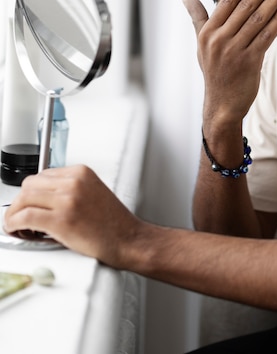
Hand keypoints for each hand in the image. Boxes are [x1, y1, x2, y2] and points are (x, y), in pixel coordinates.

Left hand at [3, 165, 141, 267]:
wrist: (128, 239)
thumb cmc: (113, 222)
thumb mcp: (92, 192)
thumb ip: (69, 189)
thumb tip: (42, 198)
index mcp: (81, 172)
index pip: (42, 175)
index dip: (31, 193)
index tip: (28, 204)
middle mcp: (73, 182)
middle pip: (30, 185)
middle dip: (20, 202)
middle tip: (19, 216)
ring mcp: (67, 199)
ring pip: (24, 199)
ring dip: (14, 213)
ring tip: (17, 225)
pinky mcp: (61, 219)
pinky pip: (25, 217)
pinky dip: (14, 223)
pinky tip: (17, 229)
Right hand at [183, 0, 276, 126]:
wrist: (222, 104)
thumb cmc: (213, 70)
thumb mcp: (201, 43)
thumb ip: (197, 18)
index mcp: (208, 32)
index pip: (227, 1)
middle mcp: (220, 39)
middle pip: (245, 5)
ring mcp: (235, 50)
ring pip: (258, 18)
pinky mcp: (250, 61)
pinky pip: (267, 35)